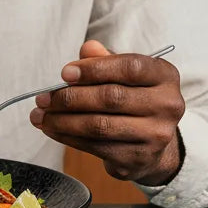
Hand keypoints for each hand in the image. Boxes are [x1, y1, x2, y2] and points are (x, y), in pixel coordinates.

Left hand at [29, 40, 185, 184]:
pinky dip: (68, 137)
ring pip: (100, 125)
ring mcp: (156, 135)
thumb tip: (87, 49)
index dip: (94, 69)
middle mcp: (167, 106)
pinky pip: (96, 146)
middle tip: (43, 98)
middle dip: (70, 97)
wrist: (152, 142)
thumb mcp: (124, 73)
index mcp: (165, 76)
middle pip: (111, 98)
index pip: (130, 67)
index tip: (64, 73)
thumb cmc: (132, 98)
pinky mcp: (138, 158)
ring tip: (40, 115)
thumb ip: (105, 59)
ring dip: (62, 120)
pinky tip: (52, 129)